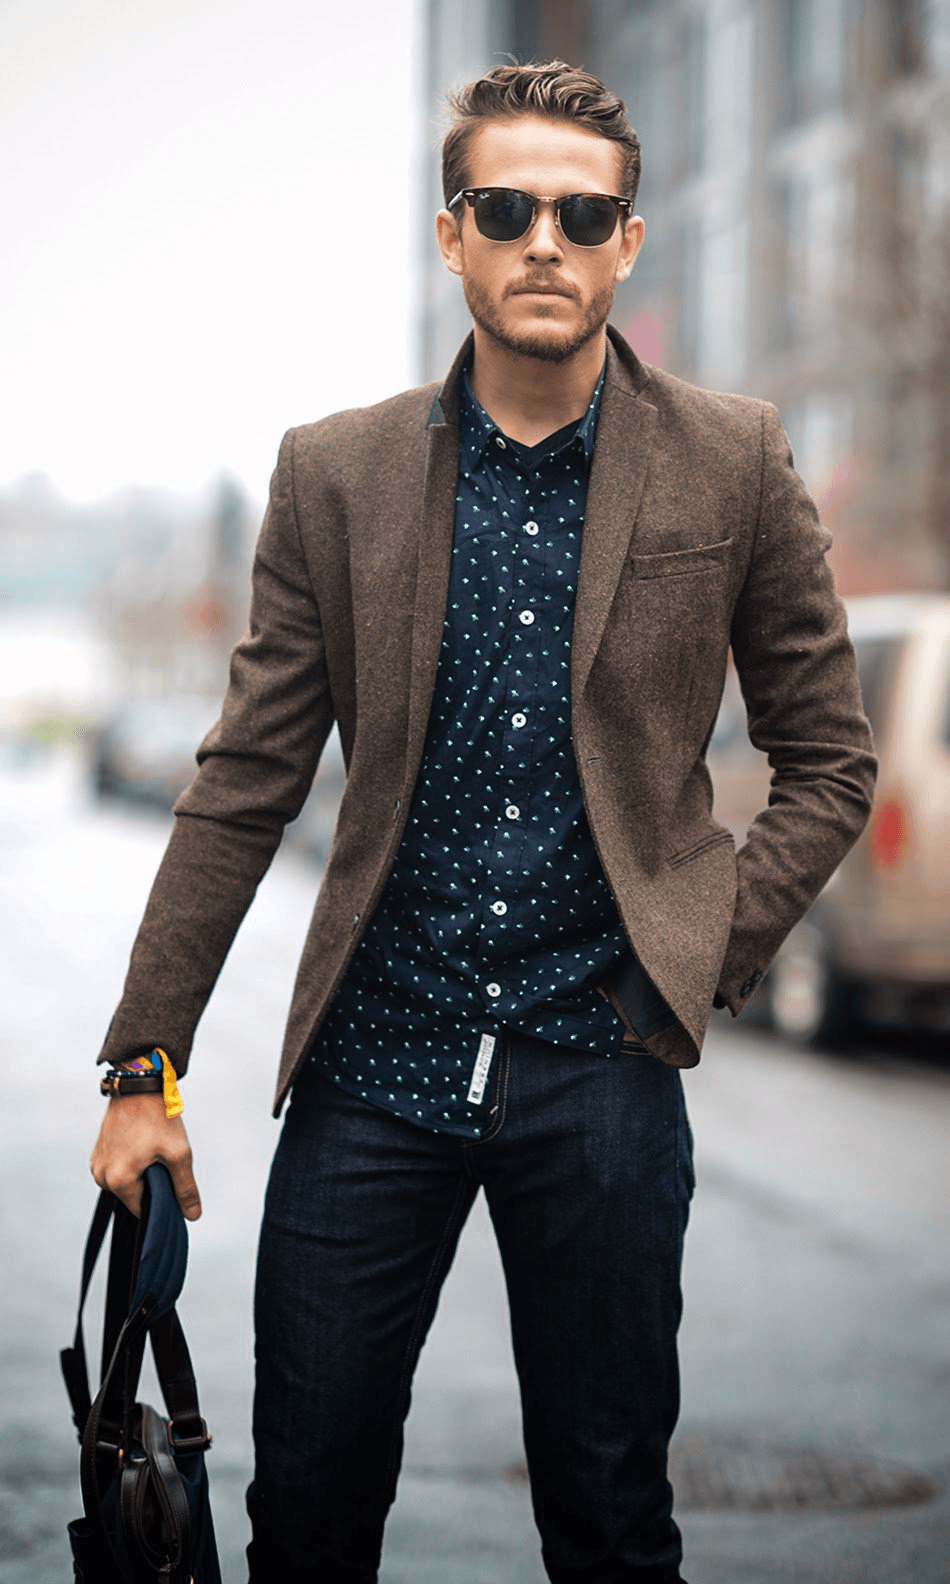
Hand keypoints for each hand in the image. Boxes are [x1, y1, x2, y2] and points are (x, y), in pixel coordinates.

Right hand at [90, 1091, 201, 1220]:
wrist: (139, 1085)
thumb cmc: (158, 1118)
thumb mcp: (178, 1154)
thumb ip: (185, 1188)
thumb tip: (192, 1216)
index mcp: (118, 1180)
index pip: (142, 1210)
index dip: (161, 1200)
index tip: (172, 1181)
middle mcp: (101, 1176)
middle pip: (133, 1196)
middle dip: (151, 1184)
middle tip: (164, 1159)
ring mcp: (97, 1164)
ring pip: (126, 1182)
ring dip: (141, 1172)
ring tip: (152, 1148)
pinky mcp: (98, 1152)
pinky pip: (118, 1168)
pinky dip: (131, 1162)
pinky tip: (142, 1144)